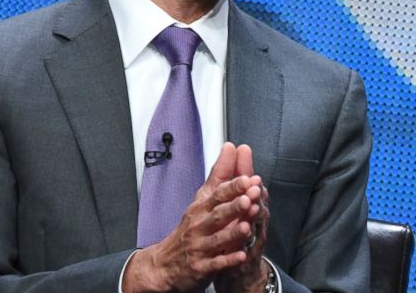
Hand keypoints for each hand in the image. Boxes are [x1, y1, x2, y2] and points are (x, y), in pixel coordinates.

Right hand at [123, 143, 263, 292]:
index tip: (248, 179)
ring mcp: (200, 247)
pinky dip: (228, 260)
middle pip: (218, 214)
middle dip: (234, 206)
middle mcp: (199, 225)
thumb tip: (230, 148)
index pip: (218, 194)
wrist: (166, 264)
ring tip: (247, 226)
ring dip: (233, 232)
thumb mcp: (201, 199)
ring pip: (218, 238)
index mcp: (201, 208)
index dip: (233, 187)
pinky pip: (216, 263)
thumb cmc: (189, 229)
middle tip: (249, 197)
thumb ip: (219, 174)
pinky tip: (240, 255)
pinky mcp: (202, 266)